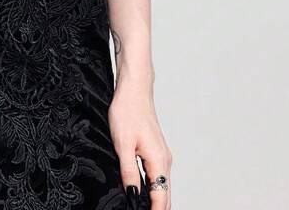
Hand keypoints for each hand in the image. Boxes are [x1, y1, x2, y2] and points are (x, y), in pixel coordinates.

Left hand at [108, 74, 171, 208]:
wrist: (134, 89)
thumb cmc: (128, 111)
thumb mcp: (123, 145)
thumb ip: (129, 173)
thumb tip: (133, 196)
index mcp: (158, 161)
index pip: (161, 197)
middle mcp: (164, 160)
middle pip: (164, 195)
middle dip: (156, 208)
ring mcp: (161, 155)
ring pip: (161, 186)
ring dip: (154, 200)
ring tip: (141, 208)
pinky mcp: (155, 151)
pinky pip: (157, 176)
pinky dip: (153, 189)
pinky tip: (142, 192)